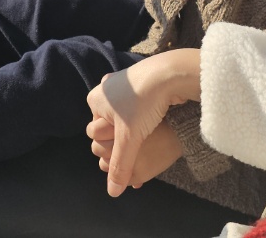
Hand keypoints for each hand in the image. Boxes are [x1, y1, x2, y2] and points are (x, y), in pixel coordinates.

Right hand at [85, 49, 201, 196]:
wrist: (170, 73)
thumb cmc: (143, 102)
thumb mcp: (130, 139)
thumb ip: (120, 166)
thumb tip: (113, 192)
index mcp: (95, 99)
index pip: (96, 134)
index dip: (112, 145)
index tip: (128, 147)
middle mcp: (105, 90)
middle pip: (110, 126)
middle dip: (123, 139)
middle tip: (138, 144)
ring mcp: (122, 84)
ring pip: (125, 117)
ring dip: (134, 130)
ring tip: (148, 134)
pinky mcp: (139, 82)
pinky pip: (136, 107)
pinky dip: (143, 118)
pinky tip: (155, 122)